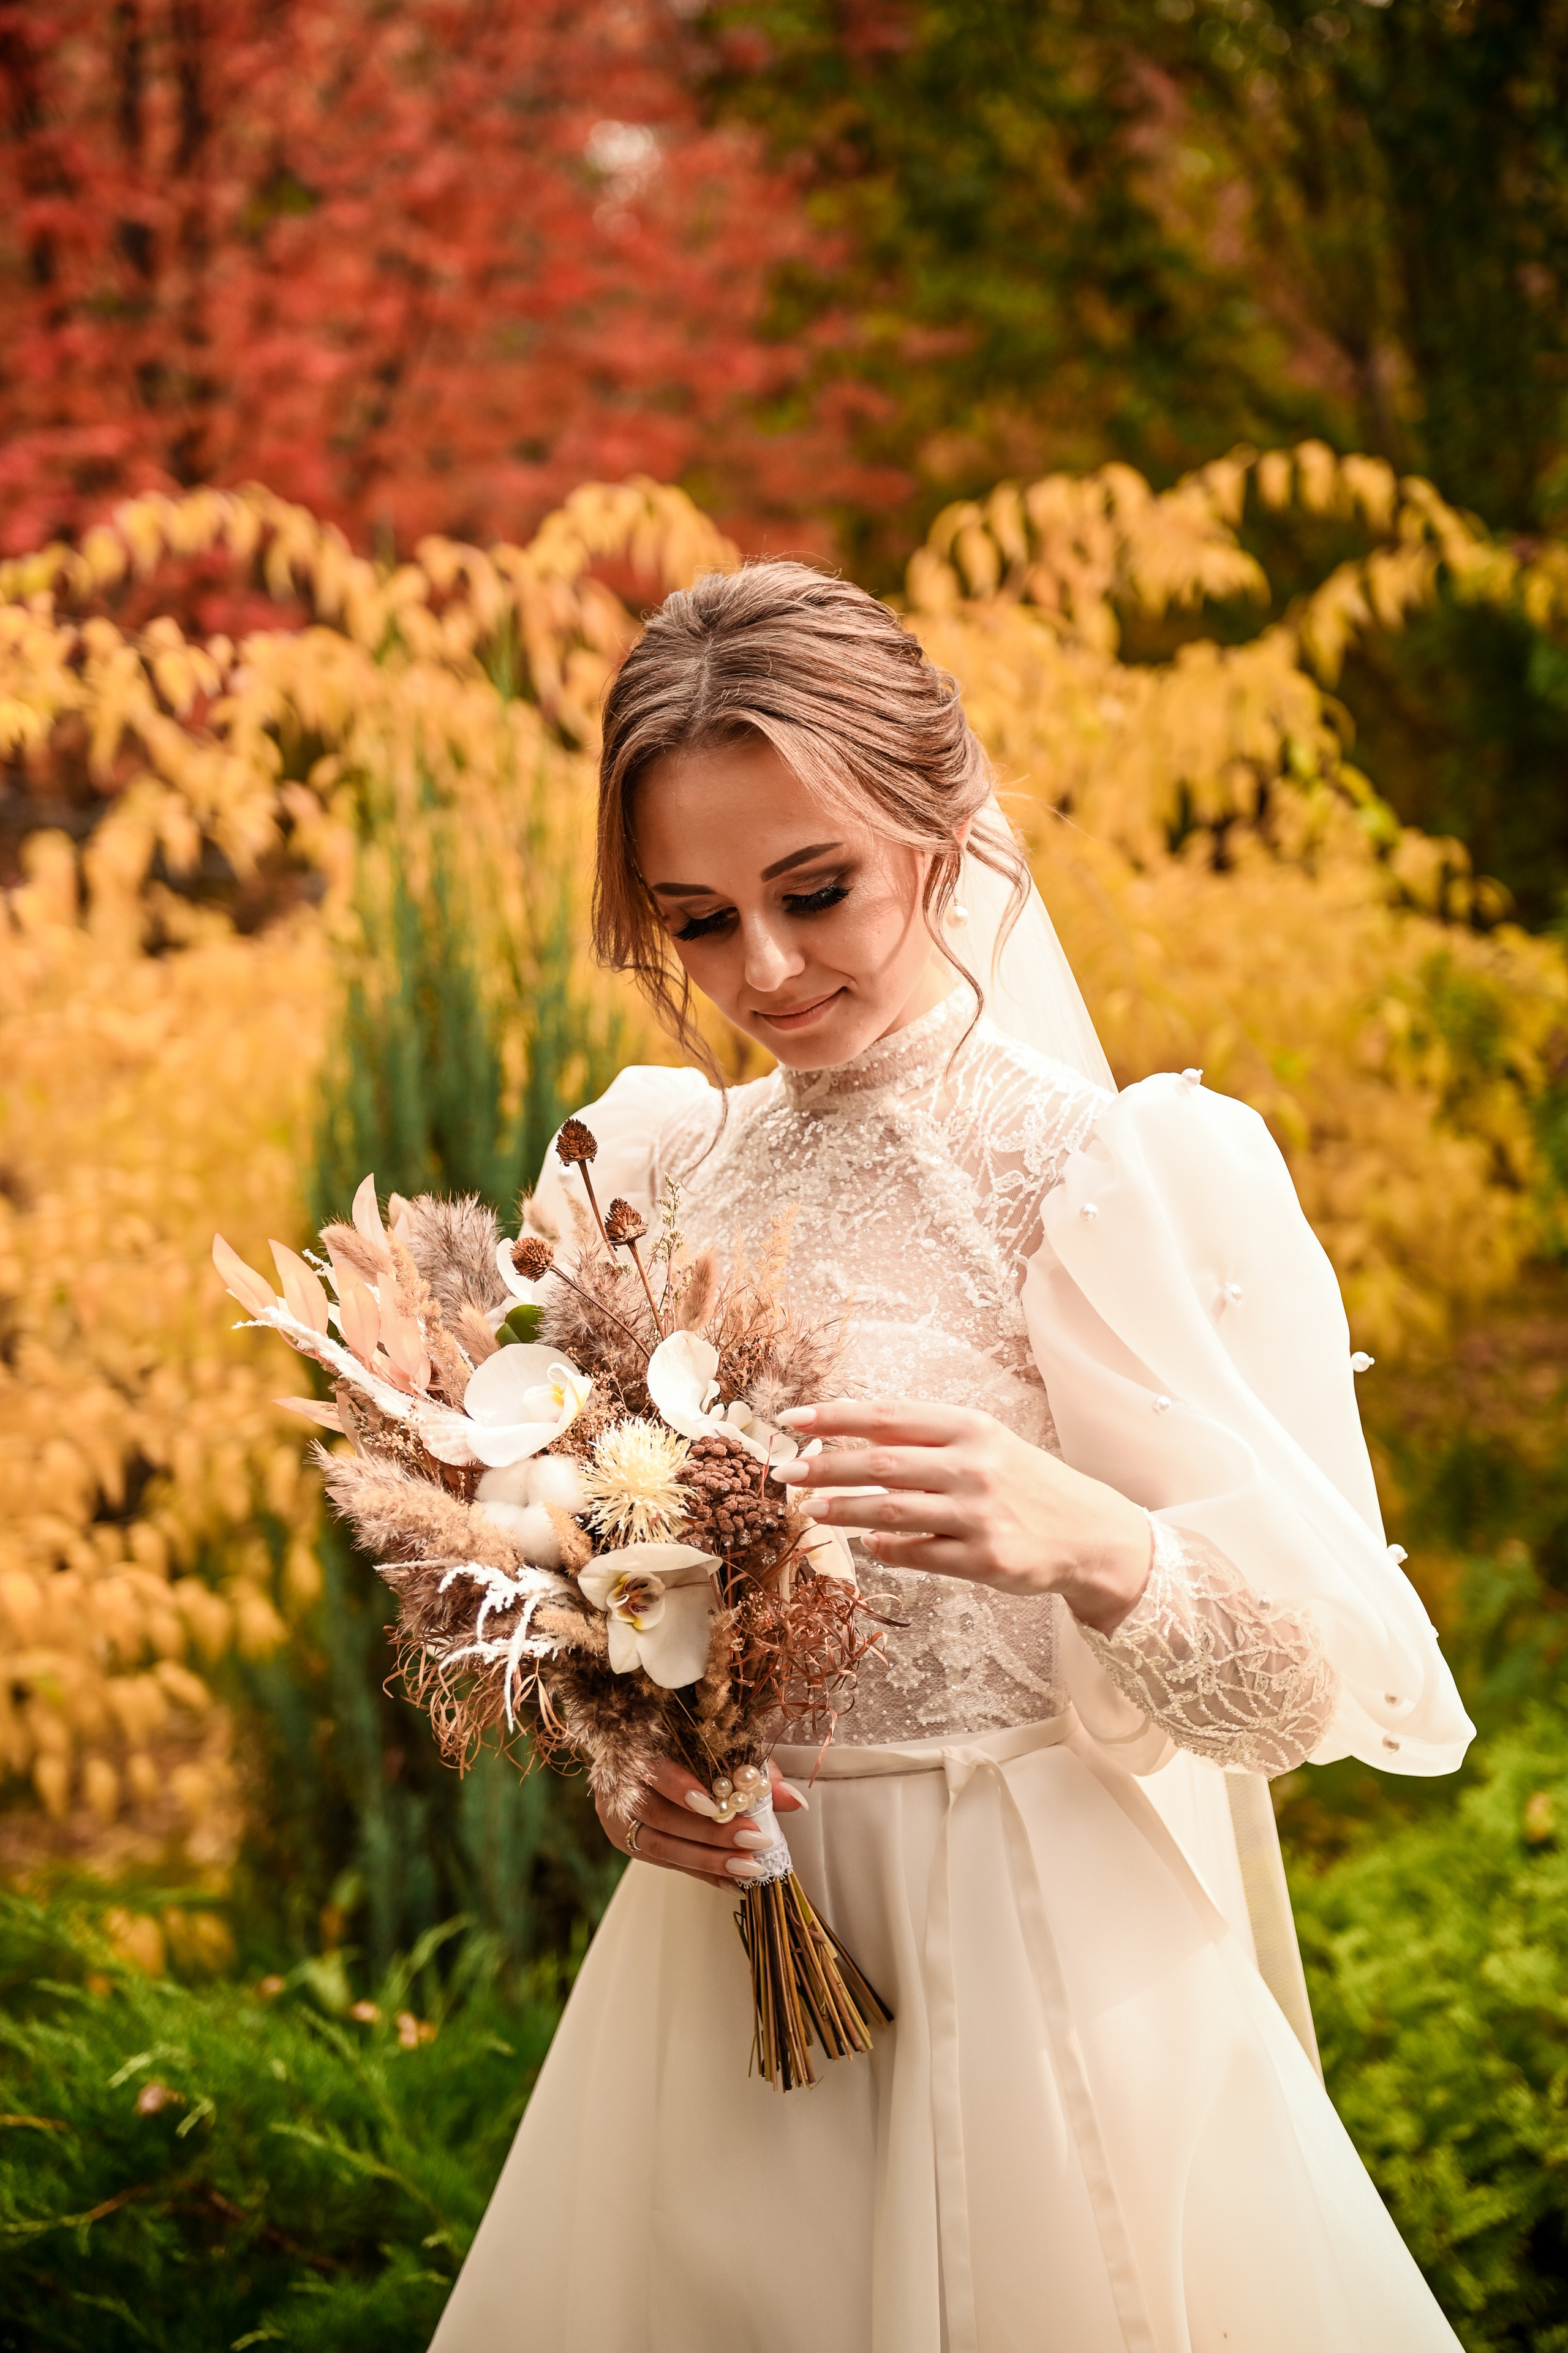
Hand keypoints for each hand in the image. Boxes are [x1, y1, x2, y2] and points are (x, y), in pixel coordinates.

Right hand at [597, 1758, 808, 1890]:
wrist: (631, 1755)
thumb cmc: (680, 1743)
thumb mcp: (714, 1747)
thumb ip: (751, 1769)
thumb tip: (794, 1800)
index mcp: (633, 1750)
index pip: (653, 1771)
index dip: (681, 1788)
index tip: (716, 1805)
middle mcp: (617, 1788)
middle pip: (661, 1817)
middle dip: (710, 1833)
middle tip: (754, 1839)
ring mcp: (619, 1820)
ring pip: (662, 1846)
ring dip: (709, 1860)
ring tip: (748, 1867)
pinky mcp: (629, 1843)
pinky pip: (668, 1863)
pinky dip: (703, 1873)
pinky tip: (733, 1882)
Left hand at [775, 1398, 1151, 1633]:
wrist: (1090, 1533)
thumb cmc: (1025, 1483)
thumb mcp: (984, 1445)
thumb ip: (925, 1443)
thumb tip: (854, 1441)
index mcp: (971, 1428)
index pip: (888, 1417)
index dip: (835, 1417)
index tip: (791, 1418)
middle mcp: (974, 1466)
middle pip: (881, 1464)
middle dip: (825, 1465)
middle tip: (784, 1471)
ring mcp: (980, 1515)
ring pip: (892, 1511)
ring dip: (843, 1509)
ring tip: (810, 1508)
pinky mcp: (985, 1560)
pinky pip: (919, 1554)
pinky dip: (886, 1549)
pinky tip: (866, 1544)